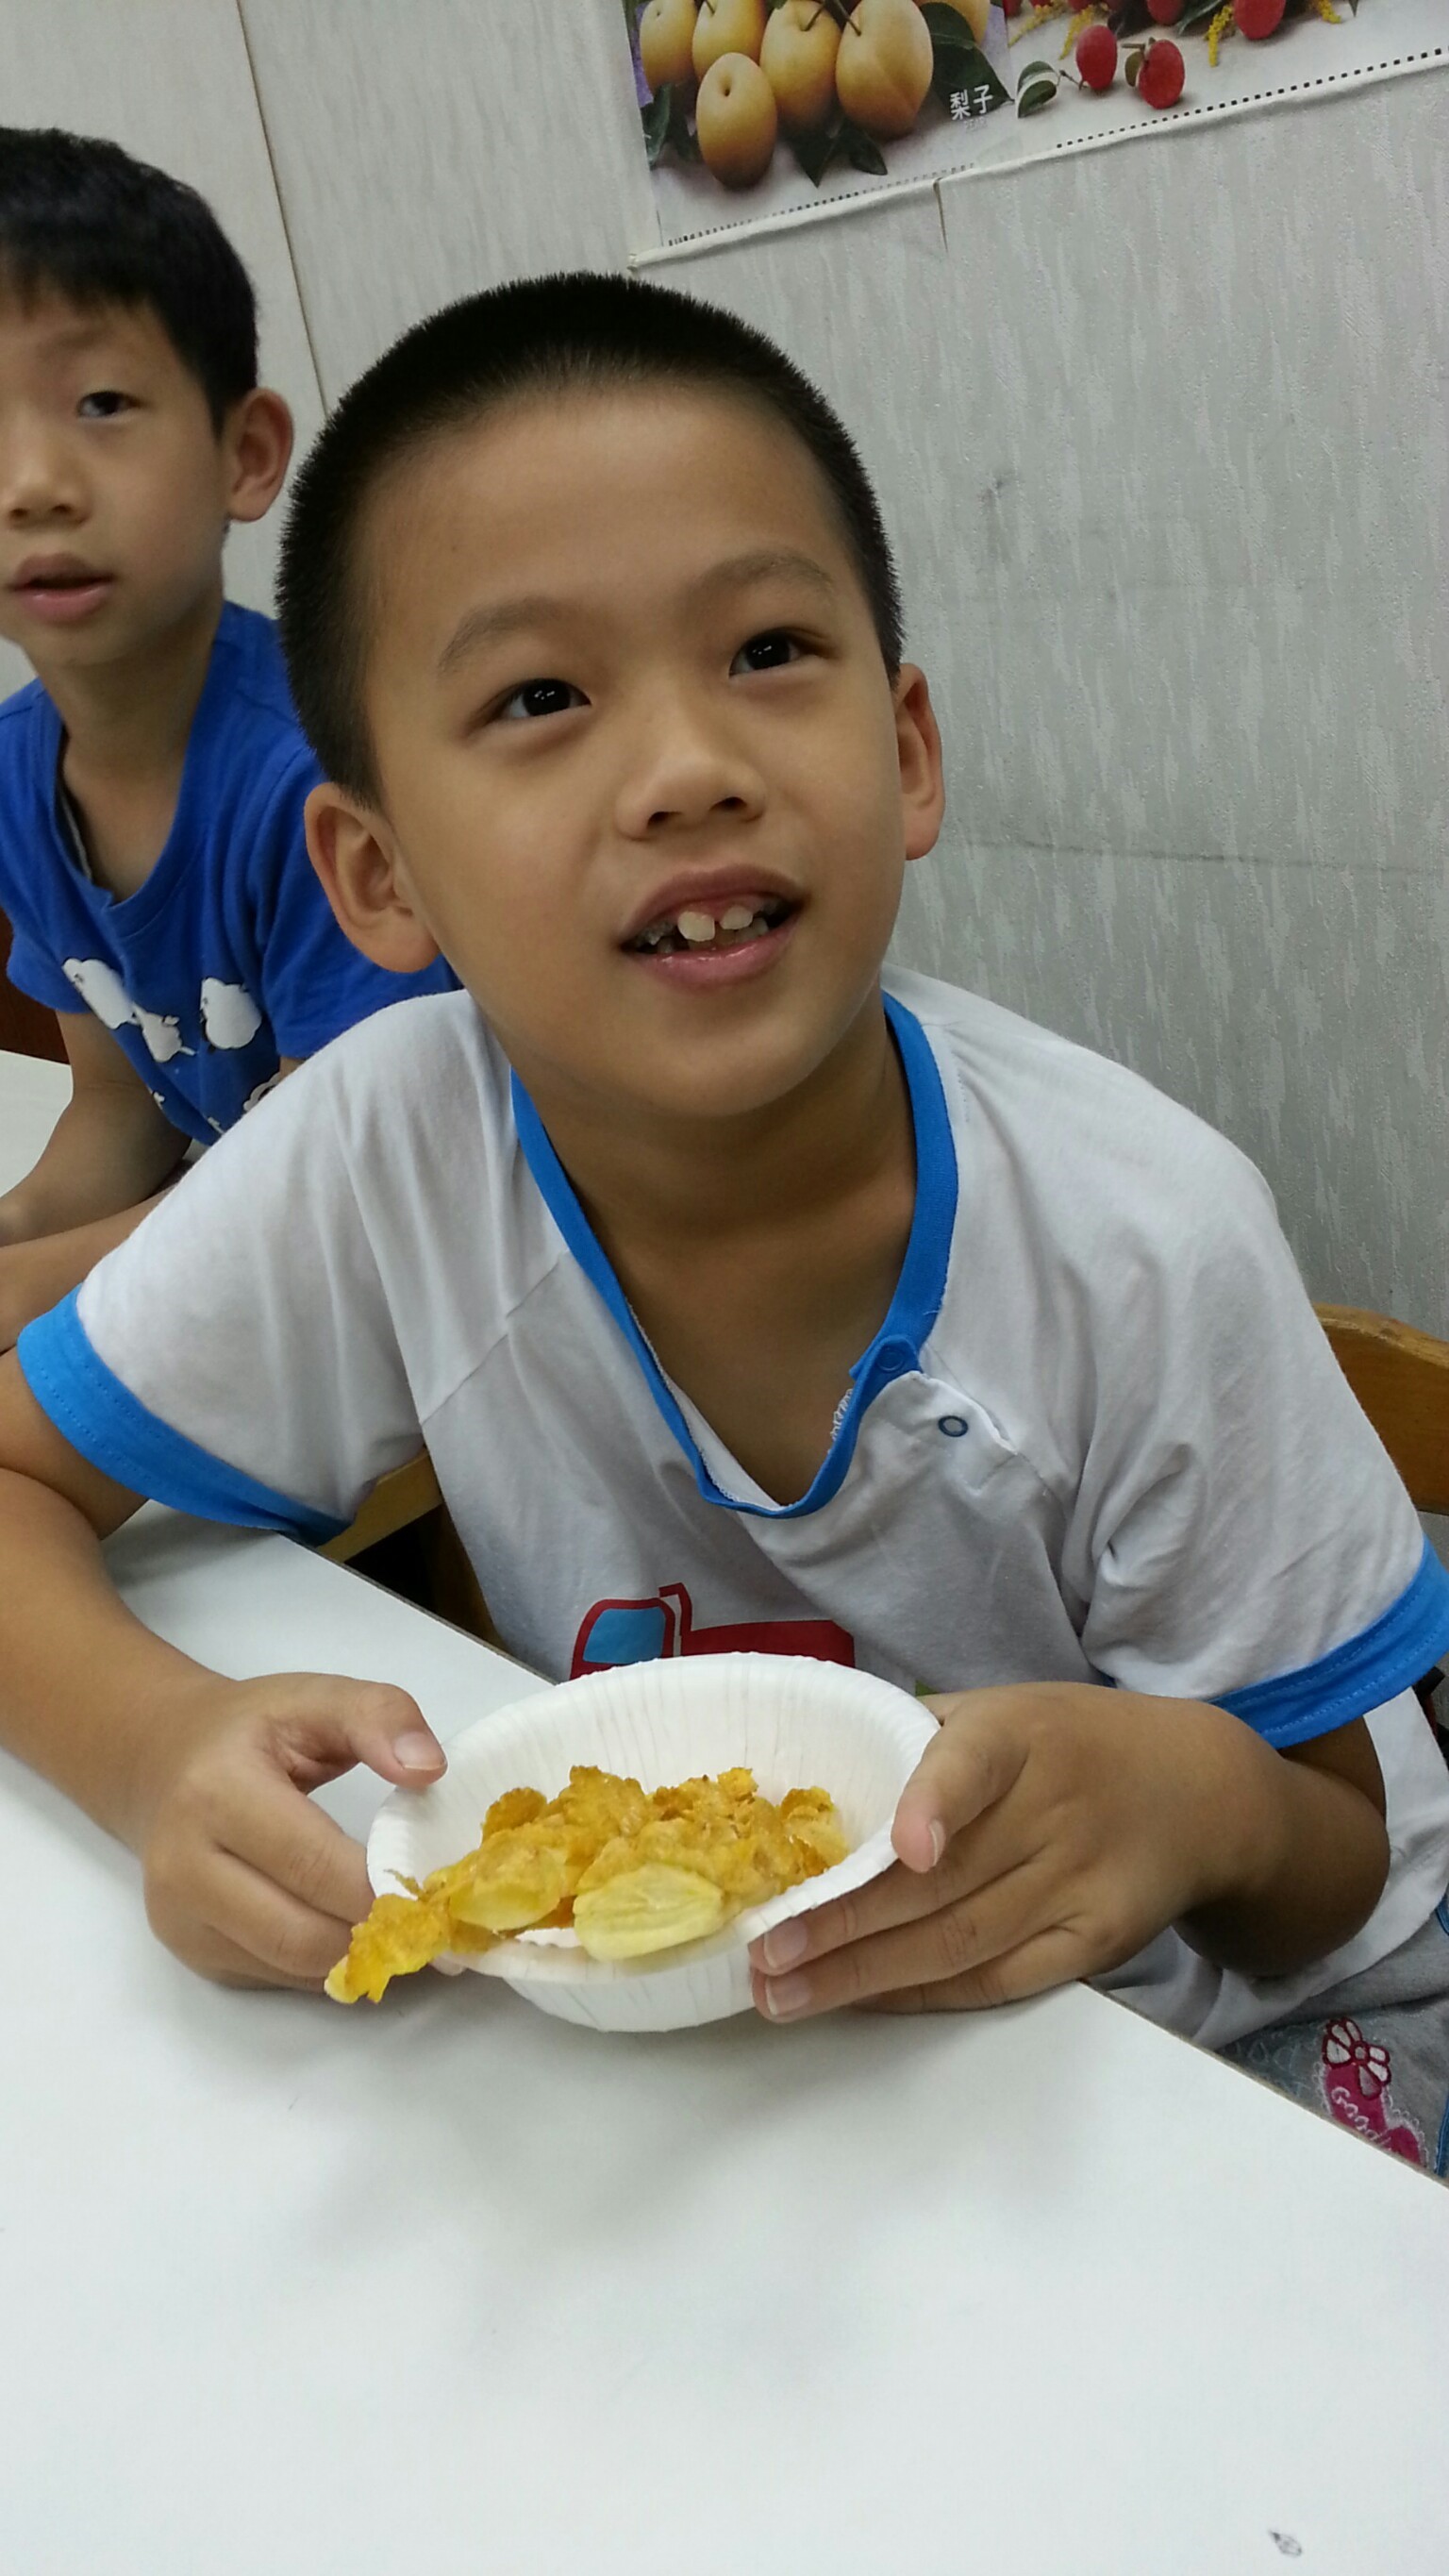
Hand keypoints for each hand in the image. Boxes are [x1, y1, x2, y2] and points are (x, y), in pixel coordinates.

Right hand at [135, 1672, 445, 1988]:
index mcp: (216, 1793)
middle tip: (429, 1917)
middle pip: (301, 1934)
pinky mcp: (189, 1951)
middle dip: (374, 1933)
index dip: (381, 1885)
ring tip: (403, 1926)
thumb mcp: (314, 1697)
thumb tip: (429, 1770)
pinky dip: (325, 1964)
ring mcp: (179, 1918)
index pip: (313, 1864)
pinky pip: (275, 1977)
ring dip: (356, 1957)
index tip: (439, 1886)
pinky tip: (353, 1931)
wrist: (162, 1760)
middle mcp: (184, 1866)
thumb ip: (379, 1716)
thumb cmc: (249, 1730)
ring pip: (291, 1967)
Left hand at [749, 1681, 1267, 2019]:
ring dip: (866, 1975)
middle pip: (943, 1883)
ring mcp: (1079, 1884)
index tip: (904, 1845)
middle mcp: (1054, 1811)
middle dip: (843, 1925)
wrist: (1197, 1791)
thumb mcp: (1006, 1711)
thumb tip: (804, 1777)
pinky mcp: (1095, 1942)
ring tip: (785, 1993)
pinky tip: (864, 2001)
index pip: (974, 1767)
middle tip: (764, 1954)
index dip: (935, 1805)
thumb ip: (917, 1737)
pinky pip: (999, 1980)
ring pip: (961, 1941)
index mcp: (1020, 1737)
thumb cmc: (1070, 1744)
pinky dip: (926, 1995)